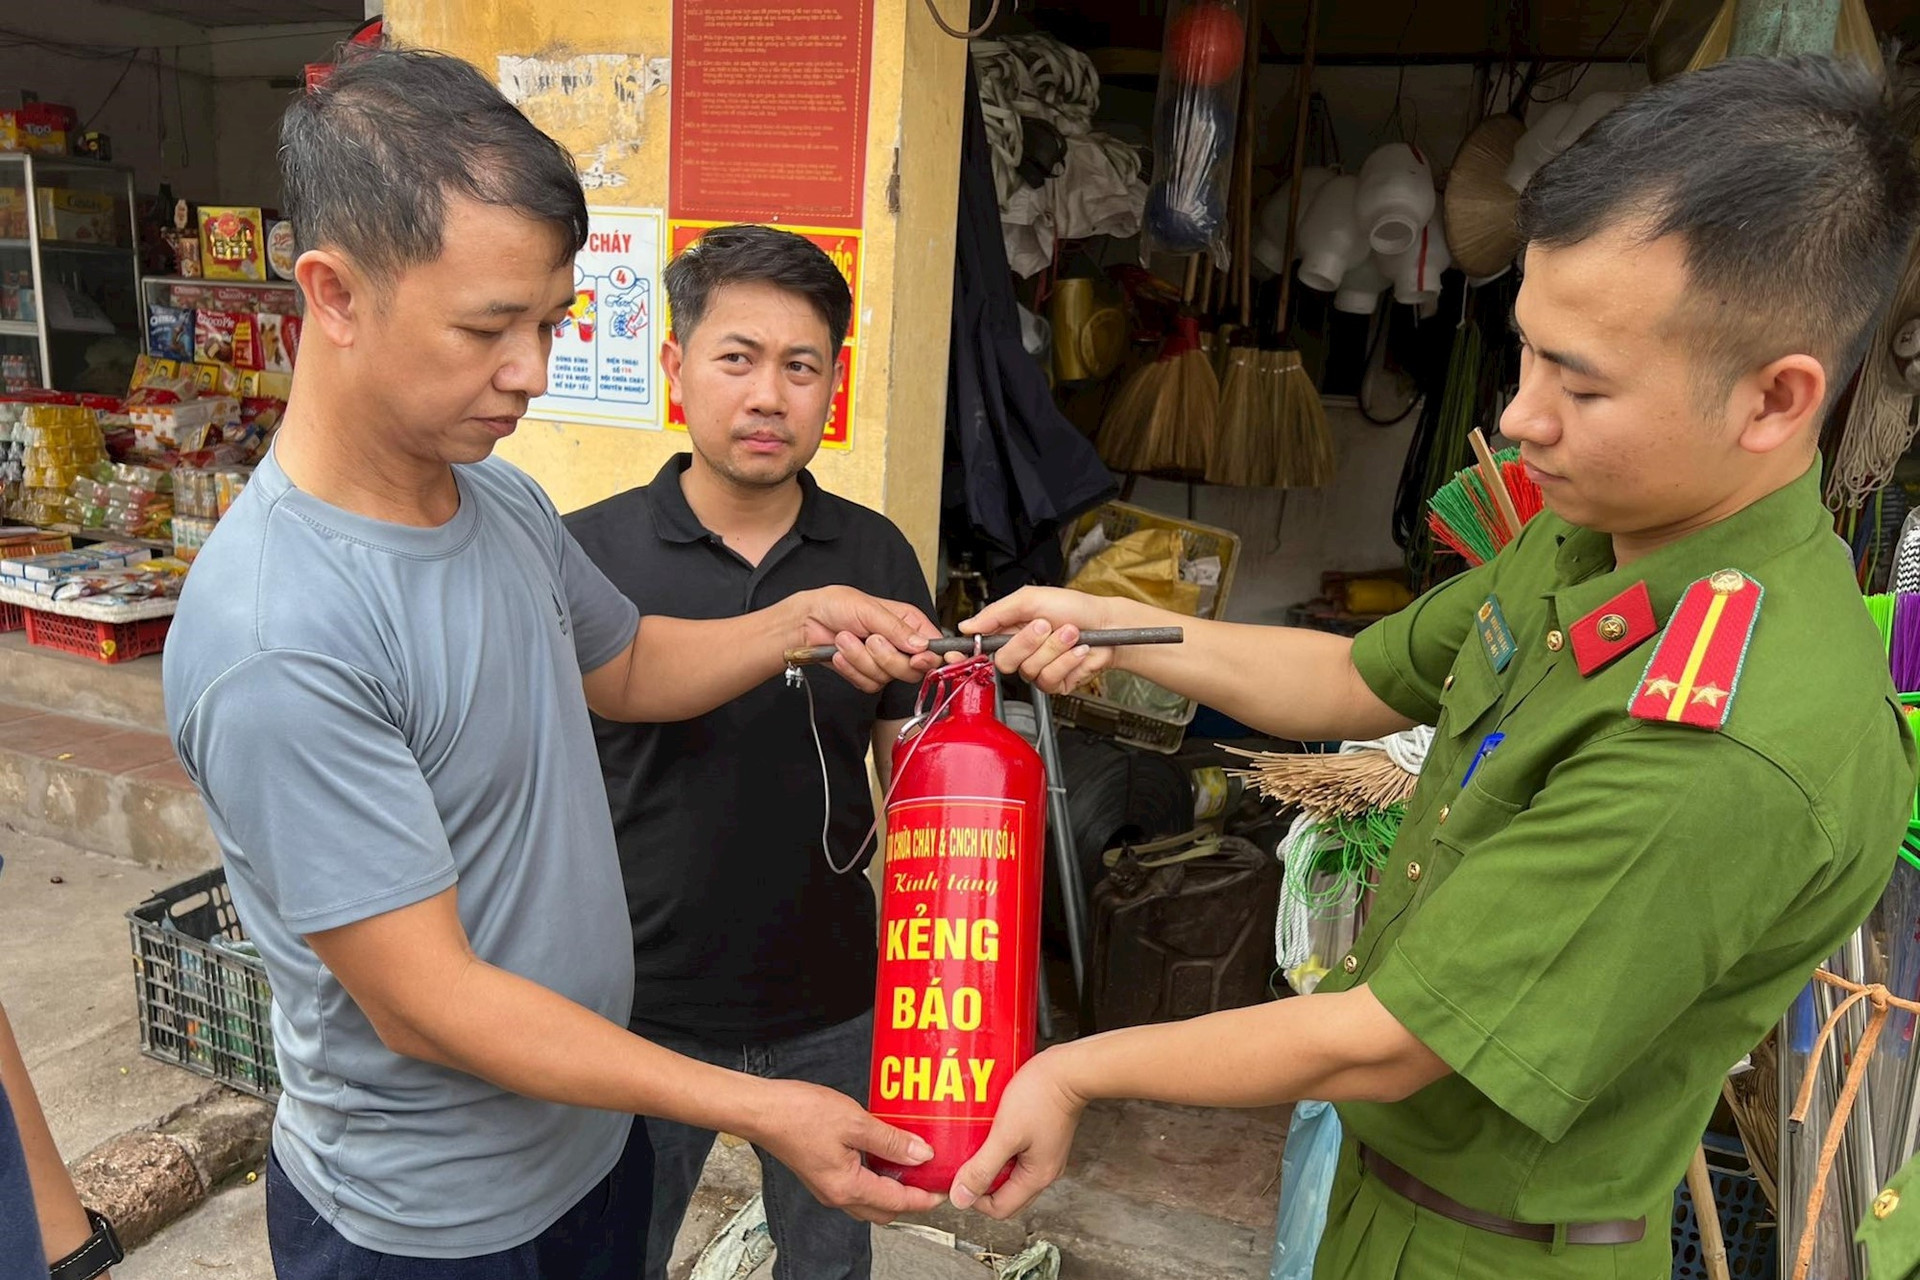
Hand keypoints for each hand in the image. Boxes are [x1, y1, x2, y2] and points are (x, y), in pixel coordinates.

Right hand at [749, 1080, 945, 1222]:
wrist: (762, 1110)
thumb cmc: (799, 1114)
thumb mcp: (855, 1122)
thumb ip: (891, 1141)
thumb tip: (921, 1155)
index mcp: (847, 1187)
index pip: (897, 1202)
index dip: (924, 1198)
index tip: (944, 1191)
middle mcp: (837, 1195)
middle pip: (884, 1209)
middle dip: (910, 1199)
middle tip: (930, 1179)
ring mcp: (827, 1187)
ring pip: (870, 1200)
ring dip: (892, 1189)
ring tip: (911, 1164)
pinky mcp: (821, 1174)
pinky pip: (856, 1185)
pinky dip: (875, 1177)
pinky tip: (883, 1153)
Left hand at [796, 586, 943, 691]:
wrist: (807, 622)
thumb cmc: (836, 605)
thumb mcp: (868, 609)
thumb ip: (896, 628)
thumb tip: (921, 644)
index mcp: (909, 623)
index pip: (934, 647)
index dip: (930, 658)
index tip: (918, 659)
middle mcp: (901, 644)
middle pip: (912, 670)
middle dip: (887, 657)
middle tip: (870, 639)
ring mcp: (885, 662)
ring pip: (887, 677)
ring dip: (861, 659)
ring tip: (846, 639)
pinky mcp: (868, 675)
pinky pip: (869, 684)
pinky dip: (851, 669)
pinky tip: (841, 654)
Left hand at [949, 1047, 1085, 1218]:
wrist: (1067, 1069)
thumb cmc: (1041, 1096)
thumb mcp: (1005, 1135)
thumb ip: (982, 1168)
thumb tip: (961, 1198)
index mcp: (1037, 1177)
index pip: (1000, 1209)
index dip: (975, 1198)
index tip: (959, 1178)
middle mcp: (1044, 1170)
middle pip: (1006, 1194)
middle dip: (982, 1182)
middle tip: (965, 1163)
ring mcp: (1045, 1154)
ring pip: (1011, 1173)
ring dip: (990, 1163)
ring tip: (975, 1146)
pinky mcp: (1043, 1138)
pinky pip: (1017, 1154)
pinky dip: (1001, 1148)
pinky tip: (990, 1132)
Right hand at [959, 587, 1125, 694]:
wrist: (1107, 624)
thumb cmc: (1074, 607)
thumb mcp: (1031, 599)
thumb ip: (998, 612)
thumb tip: (968, 625)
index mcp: (1010, 631)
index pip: (979, 648)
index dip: (965, 654)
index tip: (955, 655)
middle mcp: (1021, 653)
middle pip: (1005, 660)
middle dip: (1028, 641)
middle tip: (1045, 625)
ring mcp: (1038, 670)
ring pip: (1031, 670)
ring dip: (1055, 648)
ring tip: (1070, 633)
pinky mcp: (1056, 684)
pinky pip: (1050, 679)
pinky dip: (1067, 661)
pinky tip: (1078, 650)